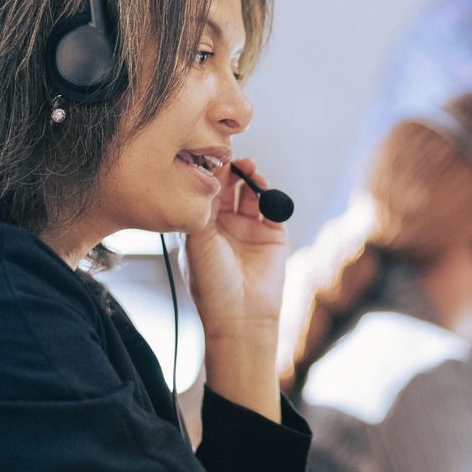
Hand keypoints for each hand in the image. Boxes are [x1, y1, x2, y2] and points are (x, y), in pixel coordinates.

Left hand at [181, 158, 287, 420]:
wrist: (241, 314)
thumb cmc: (212, 283)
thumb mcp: (197, 240)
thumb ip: (202, 206)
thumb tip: (207, 172)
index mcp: (201, 227)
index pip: (205, 192)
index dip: (208, 174)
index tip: (207, 156)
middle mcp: (225, 225)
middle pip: (228, 187)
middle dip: (230, 170)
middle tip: (230, 156)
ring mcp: (250, 228)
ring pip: (251, 192)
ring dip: (249, 177)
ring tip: (248, 167)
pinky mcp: (274, 234)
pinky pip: (273, 206)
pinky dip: (269, 193)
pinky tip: (261, 187)